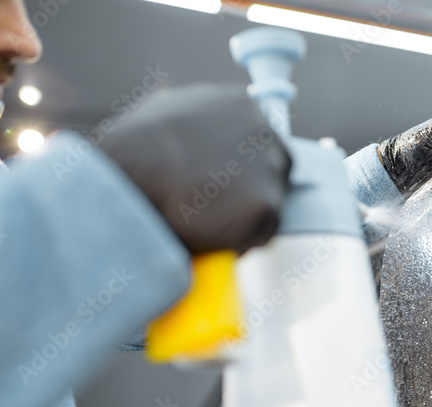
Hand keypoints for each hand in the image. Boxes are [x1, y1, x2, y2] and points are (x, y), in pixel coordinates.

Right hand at [101, 84, 290, 254]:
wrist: (123, 181)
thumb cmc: (132, 152)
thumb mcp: (163, 114)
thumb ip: (195, 123)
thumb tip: (196, 133)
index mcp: (240, 105)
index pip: (258, 142)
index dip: (242, 168)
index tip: (227, 186)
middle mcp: (263, 131)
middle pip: (275, 172)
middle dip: (251, 193)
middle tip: (220, 212)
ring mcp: (268, 169)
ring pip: (270, 205)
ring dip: (244, 219)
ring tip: (205, 224)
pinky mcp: (266, 206)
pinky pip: (261, 234)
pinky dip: (240, 242)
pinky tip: (210, 238)